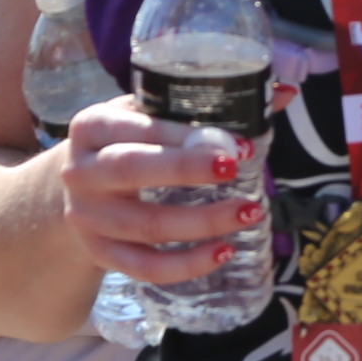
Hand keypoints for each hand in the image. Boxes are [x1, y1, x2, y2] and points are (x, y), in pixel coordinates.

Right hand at [55, 100, 263, 283]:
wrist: (78, 189)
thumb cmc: (129, 143)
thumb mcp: (152, 114)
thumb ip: (207, 104)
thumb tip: (283, 92)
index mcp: (93, 125)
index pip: (140, 128)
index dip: (189, 136)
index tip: (239, 142)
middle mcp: (81, 171)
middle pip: (132, 169)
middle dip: (187, 170)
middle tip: (236, 170)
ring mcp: (87, 217)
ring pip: (146, 225)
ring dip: (202, 222)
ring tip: (250, 212)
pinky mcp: (101, 254)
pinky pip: (145, 267)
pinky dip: (187, 265)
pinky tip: (225, 252)